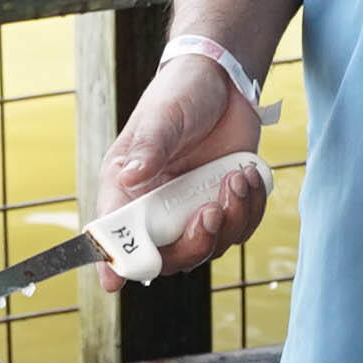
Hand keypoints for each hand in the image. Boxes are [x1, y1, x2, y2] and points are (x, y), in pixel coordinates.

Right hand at [104, 44, 270, 267]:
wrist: (224, 81)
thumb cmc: (181, 94)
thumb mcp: (162, 116)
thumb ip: (150, 146)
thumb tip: (131, 176)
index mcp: (127, 190)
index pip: (114, 236)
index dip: (113, 262)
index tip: (114, 282)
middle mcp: (157, 208)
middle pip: (168, 257)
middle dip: (194, 243)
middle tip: (211, 211)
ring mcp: (192, 209)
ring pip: (210, 246)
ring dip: (231, 219)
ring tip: (237, 177)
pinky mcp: (224, 204)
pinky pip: (240, 229)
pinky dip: (249, 209)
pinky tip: (247, 174)